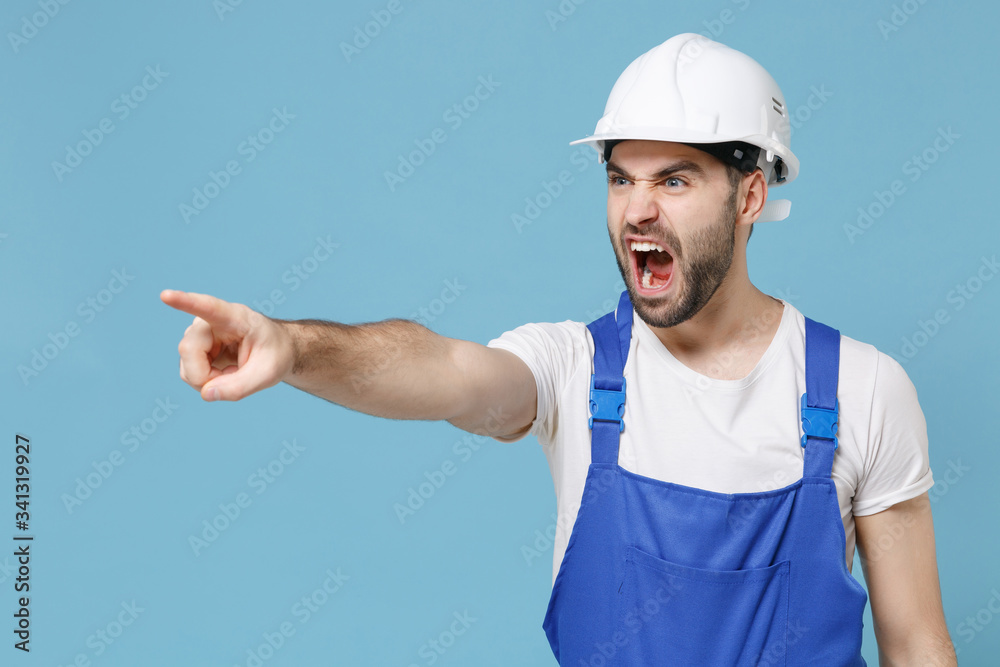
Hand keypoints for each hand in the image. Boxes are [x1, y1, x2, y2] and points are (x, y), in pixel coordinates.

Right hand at [160, 289, 295, 401]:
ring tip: (234, 372)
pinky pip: (189, 372)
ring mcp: (199, 333)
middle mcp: (210, 321)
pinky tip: (224, 373)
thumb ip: (239, 387)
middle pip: (189, 350)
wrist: (276, 351)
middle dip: (206, 376)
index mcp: (236, 317)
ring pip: (186, 365)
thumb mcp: (267, 374)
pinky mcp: (194, 346)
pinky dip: (206, 381)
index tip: (166, 295)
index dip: (186, 302)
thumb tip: (205, 393)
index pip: (208, 307)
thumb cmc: (274, 355)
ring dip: (208, 379)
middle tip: (234, 378)